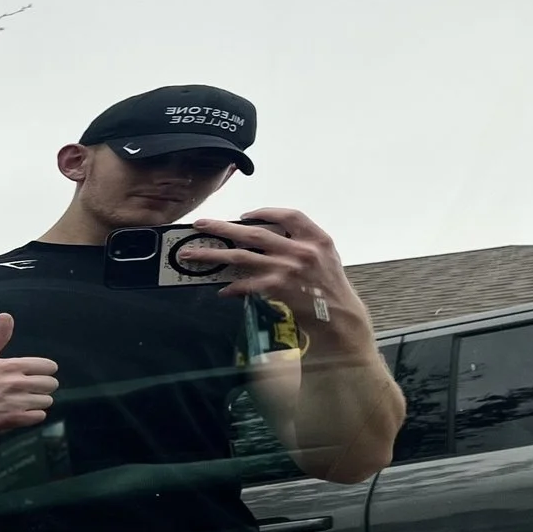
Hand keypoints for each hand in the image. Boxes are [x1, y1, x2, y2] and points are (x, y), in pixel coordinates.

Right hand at [0, 313, 58, 437]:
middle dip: (44, 385)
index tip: (39, 372)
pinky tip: (23, 412)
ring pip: (45, 401)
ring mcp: (14, 404)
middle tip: (33, 387)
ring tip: (26, 400)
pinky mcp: (11, 421)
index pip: (46, 366)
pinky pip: (38, 418)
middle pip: (50, 384)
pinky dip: (33, 415)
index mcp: (9, 366)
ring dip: (38, 401)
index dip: (45, 369)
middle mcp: (15, 384)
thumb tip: (6, 316)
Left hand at [180, 210, 363, 337]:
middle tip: (201, 224)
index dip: (266, 212)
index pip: (290, 215)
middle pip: (254, 233)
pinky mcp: (277, 289)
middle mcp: (301, 251)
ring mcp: (287, 269)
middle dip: (223, 227)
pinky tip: (222, 290)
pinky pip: (247, 285)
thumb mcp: (327, 257)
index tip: (246, 215)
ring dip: (213, 255)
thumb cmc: (331, 289)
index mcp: (316, 239)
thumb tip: (267, 237)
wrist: (340, 318)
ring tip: (192, 254)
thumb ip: (304, 243)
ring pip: (241, 257)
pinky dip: (233, 288)